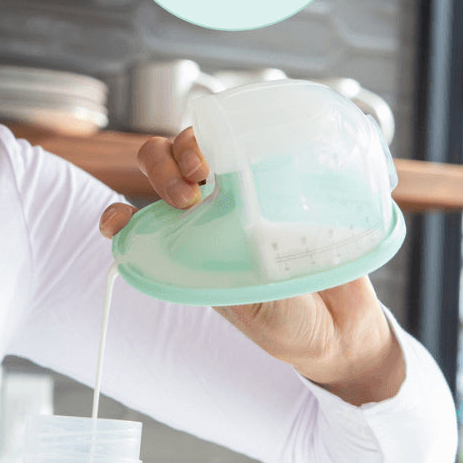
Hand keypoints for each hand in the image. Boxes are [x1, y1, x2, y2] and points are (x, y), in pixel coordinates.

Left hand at [98, 128, 404, 404]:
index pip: (138, 217)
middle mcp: (208, 212)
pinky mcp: (282, 178)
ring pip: (200, 145)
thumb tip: (177, 240)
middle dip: (160, 168)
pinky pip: (257, 144)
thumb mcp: (234, 305)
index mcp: (185, 244)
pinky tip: (247, 147)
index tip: (119, 220)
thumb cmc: (280, 321)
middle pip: (162, 164)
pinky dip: (243, 136)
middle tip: (184, 196)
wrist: (344, 326)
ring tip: (204, 174)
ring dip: (188, 148)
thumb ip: (207, 272)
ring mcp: (245, 191)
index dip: (119, 213)